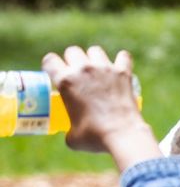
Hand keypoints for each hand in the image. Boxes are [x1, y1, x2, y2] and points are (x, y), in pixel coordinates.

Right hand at [42, 46, 155, 167]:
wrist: (122, 135)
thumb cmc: (94, 137)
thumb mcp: (72, 137)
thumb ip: (68, 128)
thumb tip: (72, 133)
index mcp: (65, 81)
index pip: (50, 60)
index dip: (52, 66)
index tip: (57, 72)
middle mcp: (83, 70)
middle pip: (73, 51)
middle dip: (73, 60)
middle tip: (79, 74)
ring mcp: (104, 69)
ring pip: (95, 50)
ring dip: (95, 58)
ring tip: (99, 71)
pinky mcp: (123, 73)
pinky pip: (123, 56)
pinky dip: (122, 60)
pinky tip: (120, 68)